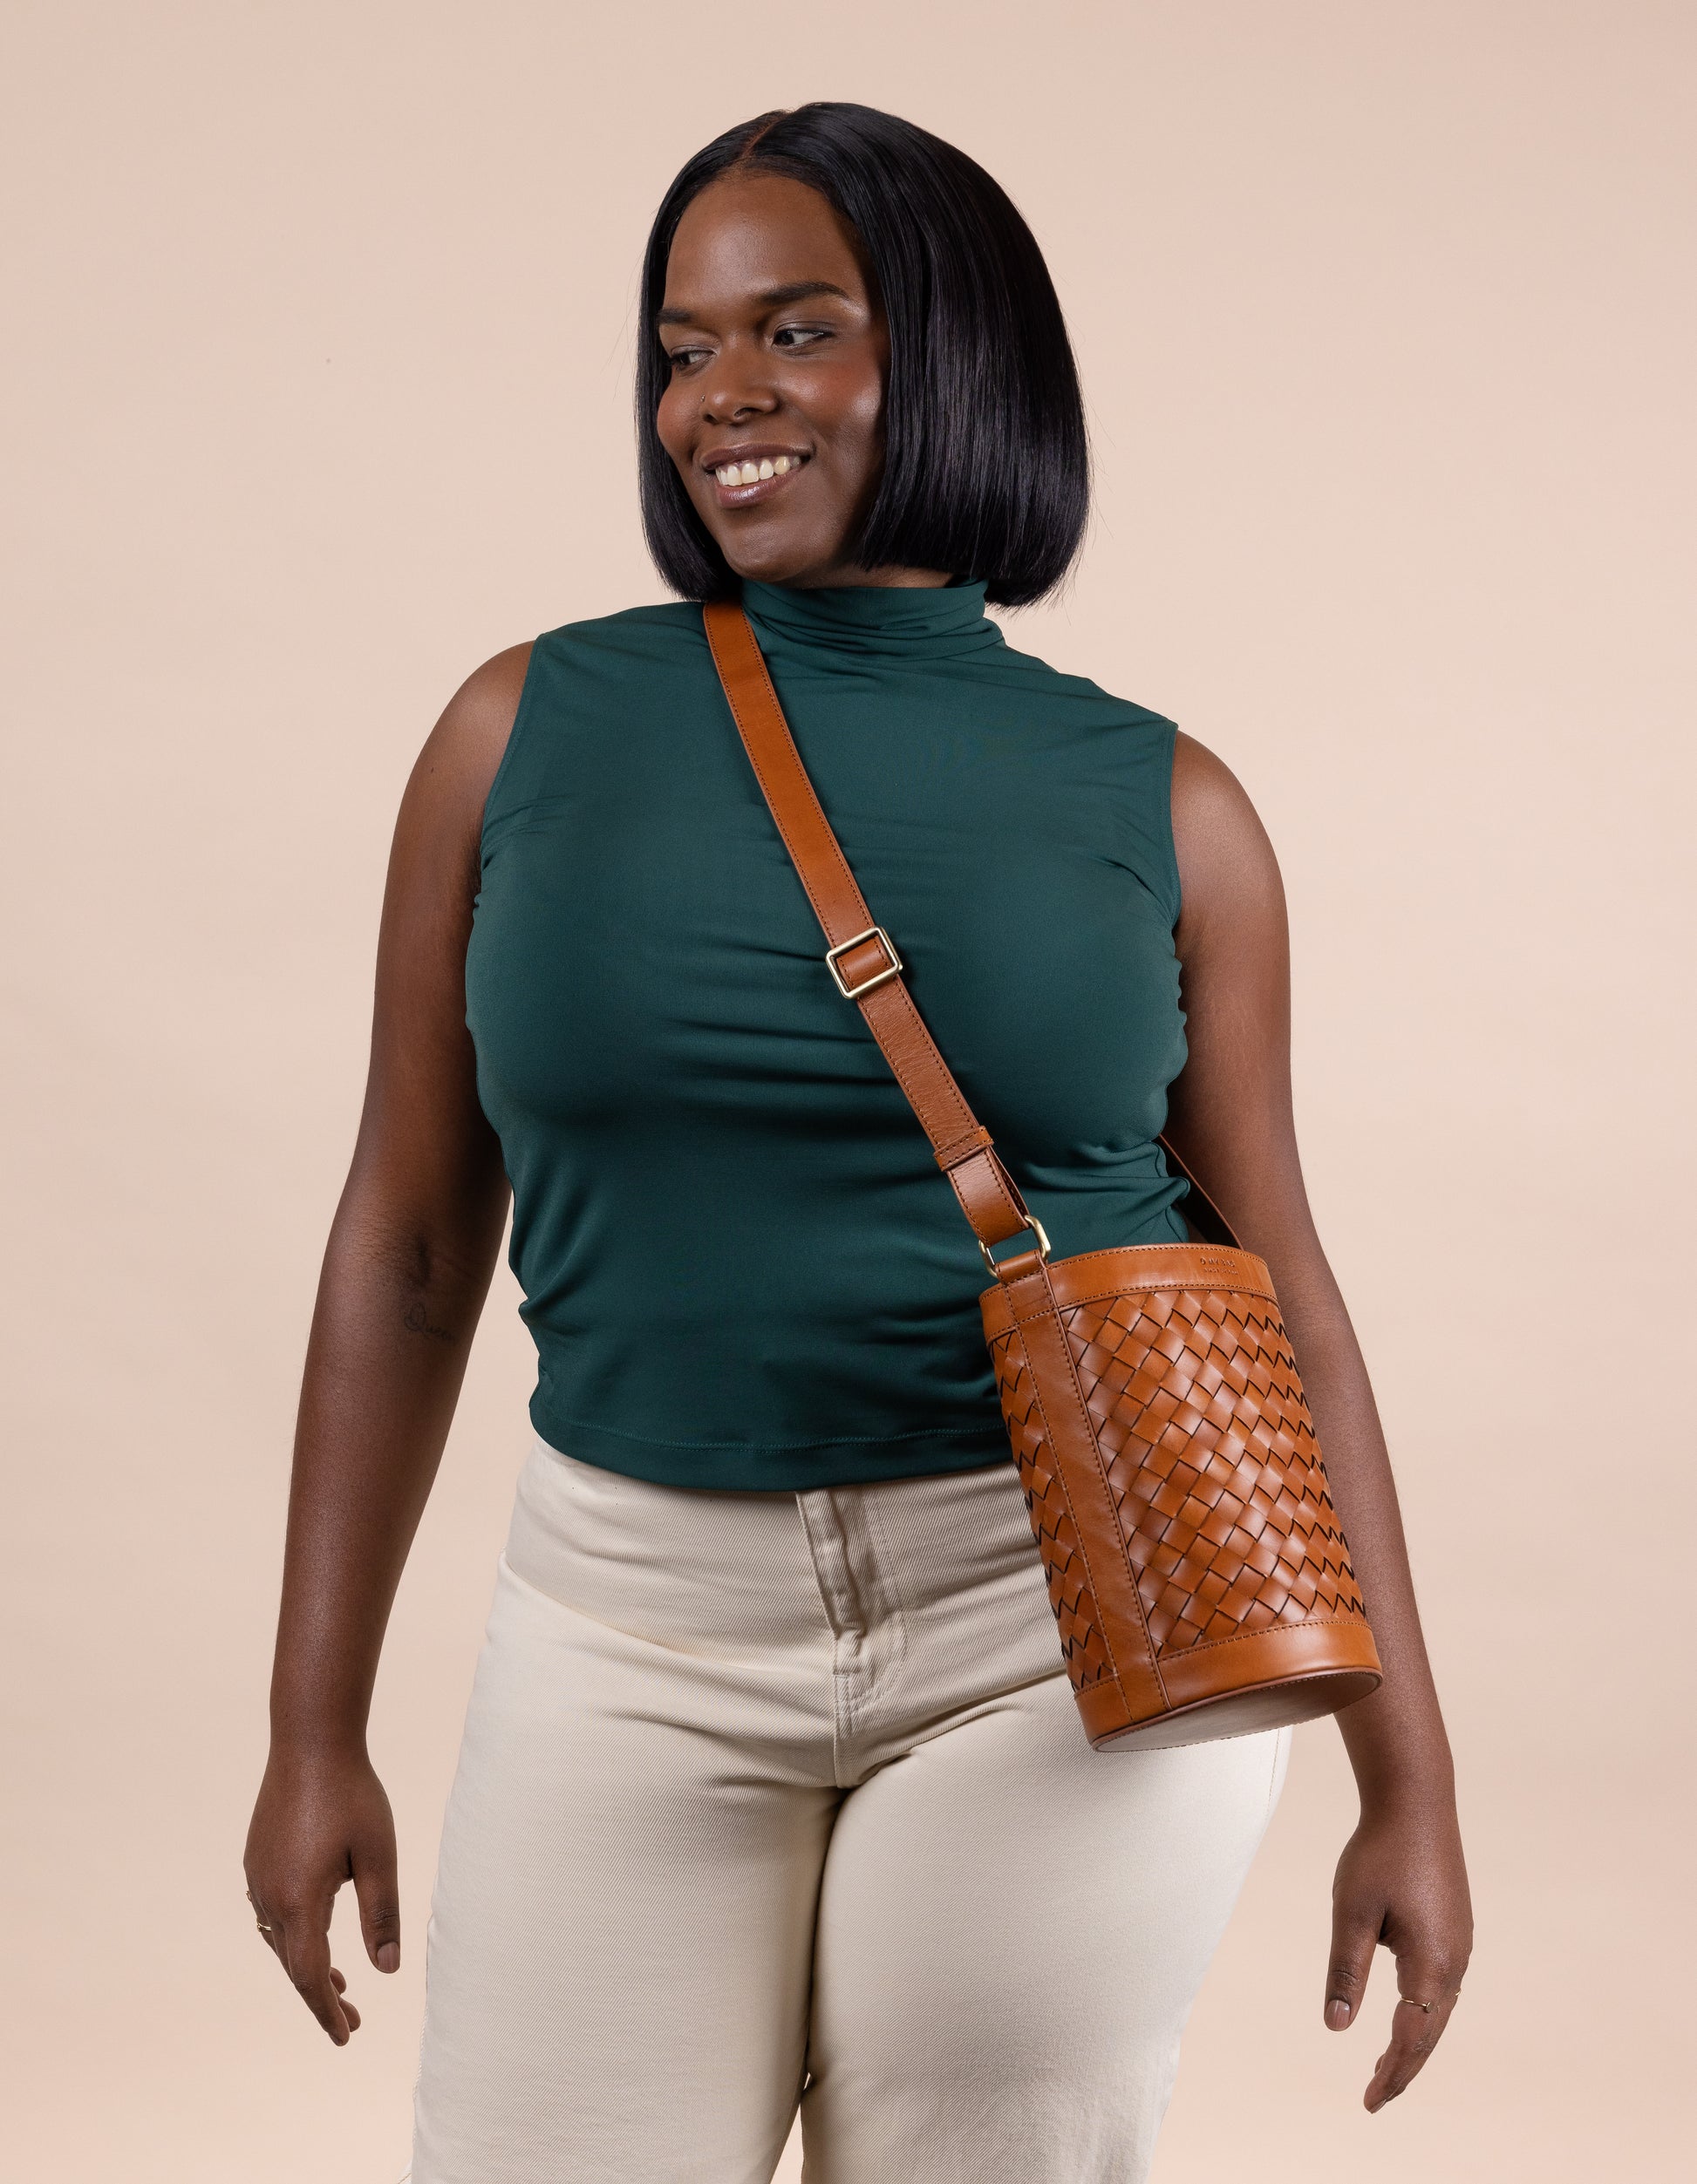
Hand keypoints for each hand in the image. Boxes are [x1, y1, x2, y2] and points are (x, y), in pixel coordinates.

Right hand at [243, 1745, 399, 2044]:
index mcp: (299, 1900)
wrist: (310, 1741)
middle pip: (293, 1965)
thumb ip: (381, 1914)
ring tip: (340, 1987)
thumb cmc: (352, 1794)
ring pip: (280, 1941)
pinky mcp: (256, 1859)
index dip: (328, 2012)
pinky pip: (271, 1913)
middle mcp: (269, 1895)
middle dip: (322, 1997)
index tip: (347, 2038)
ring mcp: (257, 1877)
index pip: (311, 1976)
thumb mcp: (378, 1855)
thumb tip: (387, 1971)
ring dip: (307, 1966)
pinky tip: (314, 1933)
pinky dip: (294, 1936)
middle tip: (353, 2022)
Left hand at [1324, 1790, 1471, 2111]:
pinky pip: (1442, 1986)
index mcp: (1431, 1962)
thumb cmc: (1379, 1853)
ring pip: (1439, 2010)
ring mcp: (1461, 1945)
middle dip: (1403, 2067)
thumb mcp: (1351, 1912)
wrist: (1416, 1801)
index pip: (1411, 2038)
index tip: (1368, 2102)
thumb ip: (1345, 1971)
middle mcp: (1455, 1961)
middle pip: (1430, 2032)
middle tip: (1374, 2097)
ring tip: (1385, 2066)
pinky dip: (1423, 2011)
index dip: (1390, 2073)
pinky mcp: (1457, 1929)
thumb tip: (1337, 2027)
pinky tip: (1407, 2014)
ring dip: (1415, 2040)